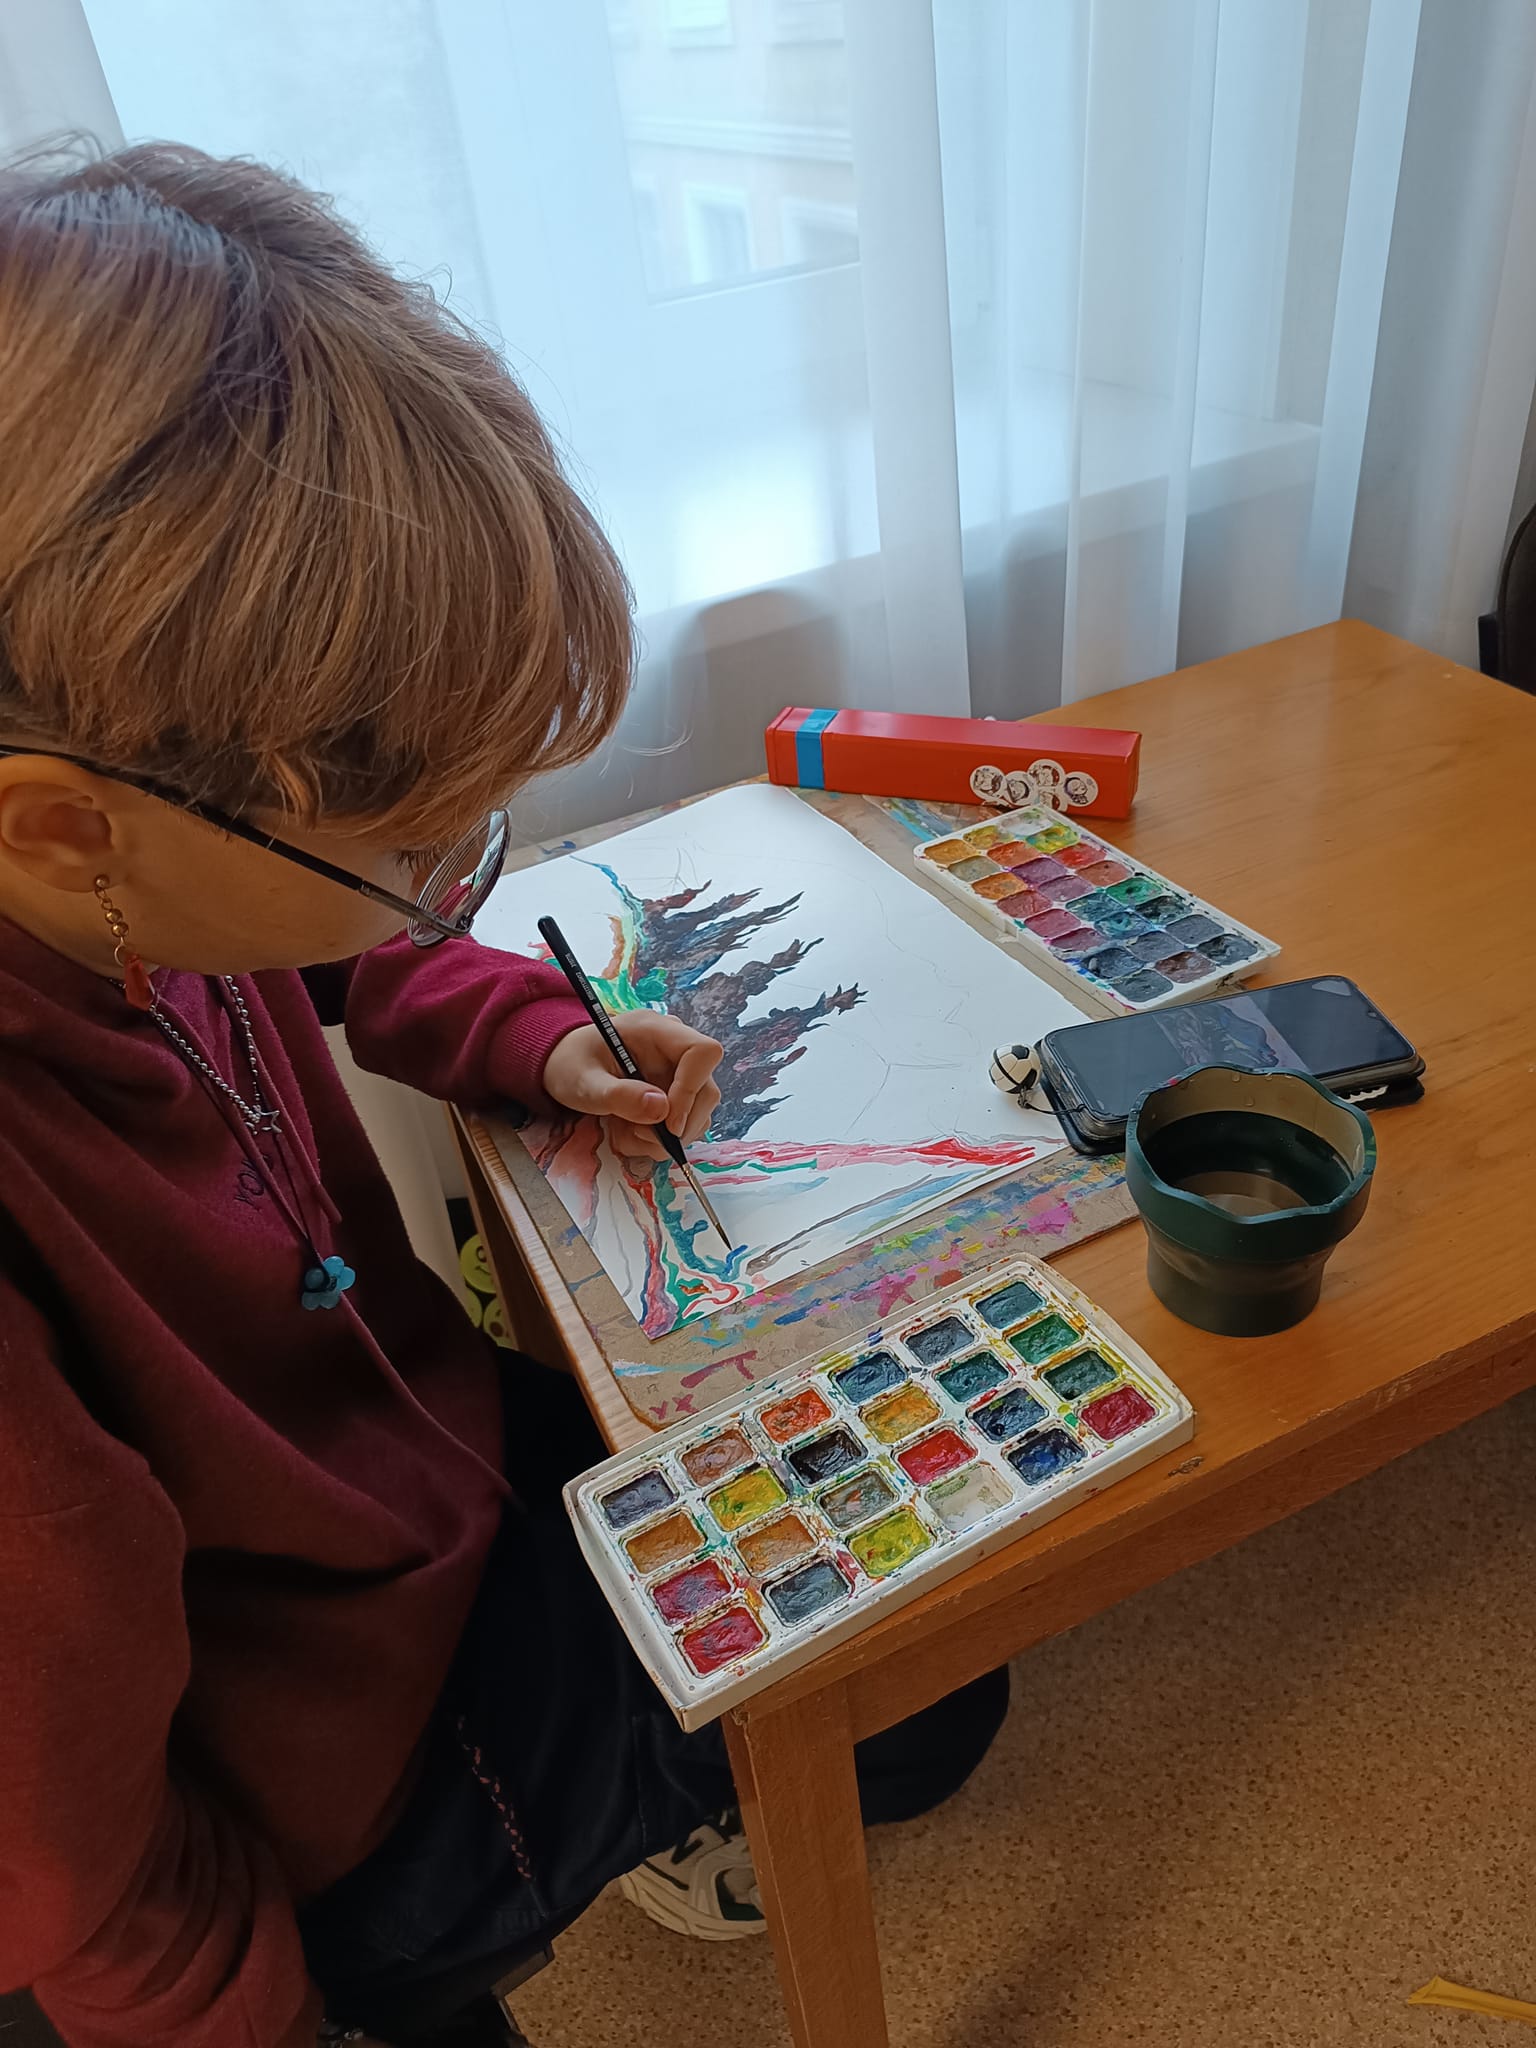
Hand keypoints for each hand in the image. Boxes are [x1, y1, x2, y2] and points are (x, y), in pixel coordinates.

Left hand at [542, 1014, 722, 1160]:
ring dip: (663, 1137)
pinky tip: (630, 1132)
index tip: (668, 1123)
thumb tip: (662, 1110)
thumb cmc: (572, 1064)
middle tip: (637, 1134)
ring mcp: (679, 1075)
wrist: (566, 1067)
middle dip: (676, 1125)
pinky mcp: (676, 1096)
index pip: (703, 1053)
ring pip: (698, 1115)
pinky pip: (684, 1126)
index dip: (692, 1089)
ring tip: (625, 1132)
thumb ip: (619, 1095)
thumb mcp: (584, 1081)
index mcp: (656, 1031)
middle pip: (706, 1091)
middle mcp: (675, 1050)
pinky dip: (658, 1140)